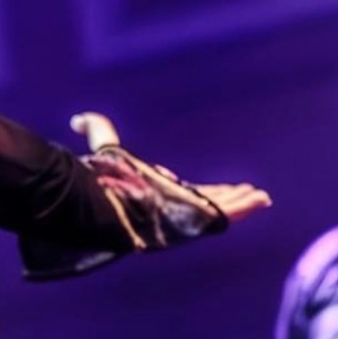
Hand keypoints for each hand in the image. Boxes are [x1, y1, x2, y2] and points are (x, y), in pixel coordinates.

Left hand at [73, 110, 272, 223]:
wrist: (108, 203)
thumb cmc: (105, 179)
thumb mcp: (105, 147)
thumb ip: (96, 130)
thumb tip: (77, 120)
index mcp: (152, 196)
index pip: (171, 192)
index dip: (177, 184)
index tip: (177, 176)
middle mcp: (170, 208)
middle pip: (200, 201)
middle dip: (222, 197)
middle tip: (241, 192)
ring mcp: (185, 215)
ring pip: (217, 208)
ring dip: (240, 202)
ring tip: (259, 197)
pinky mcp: (198, 219)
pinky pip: (226, 214)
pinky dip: (245, 207)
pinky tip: (260, 200)